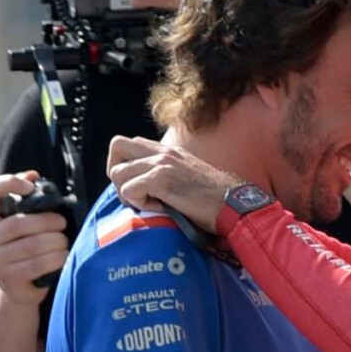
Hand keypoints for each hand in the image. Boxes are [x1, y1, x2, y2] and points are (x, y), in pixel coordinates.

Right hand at [0, 171, 68, 304]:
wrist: (16, 284)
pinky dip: (58, 257)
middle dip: (48, 221)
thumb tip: (33, 175)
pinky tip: (62, 255)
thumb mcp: (17, 218)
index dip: (9, 183)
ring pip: (33, 245)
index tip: (31, 186)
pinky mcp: (8, 279)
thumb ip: (23, 195)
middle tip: (62, 223)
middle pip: (18, 223)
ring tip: (63, 240)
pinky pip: (40, 264)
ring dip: (57, 241)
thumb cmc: (20, 242)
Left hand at [107, 136, 237, 233]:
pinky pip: (129, 189)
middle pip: (117, 146)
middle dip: (117, 173)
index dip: (124, 165)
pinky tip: (158, 208)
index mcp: (169, 151)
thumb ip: (167, 174)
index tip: (136, 186)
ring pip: (118, 172)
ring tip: (151, 203)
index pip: (130, 144)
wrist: (233, 205)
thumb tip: (144, 186)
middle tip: (132, 193)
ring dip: (128, 193)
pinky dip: (139, 203)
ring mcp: (162, 163)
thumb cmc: (214, 199)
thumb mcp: (188, 177)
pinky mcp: (162, 179)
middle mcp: (163, 152)